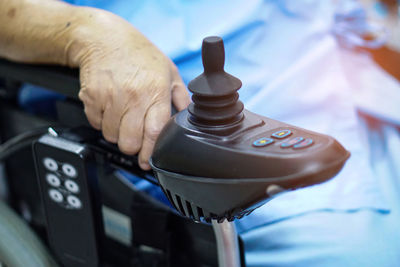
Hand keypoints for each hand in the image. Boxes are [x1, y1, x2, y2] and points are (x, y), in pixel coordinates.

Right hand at [69, 10, 189, 169]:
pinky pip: (95, 124)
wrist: (104, 38)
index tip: (149, 161)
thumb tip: (189, 118)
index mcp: (155, 91)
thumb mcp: (169, 72)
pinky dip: (102, 121)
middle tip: (135, 136)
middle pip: (130, 142)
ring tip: (122, 116)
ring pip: (111, 136)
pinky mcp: (91, 97)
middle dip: (133, 146)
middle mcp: (133, 96)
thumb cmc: (140, 55)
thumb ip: (181, 98)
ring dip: (117, 133)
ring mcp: (109, 97)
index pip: (154, 133)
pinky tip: (109, 107)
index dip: (151, 153)